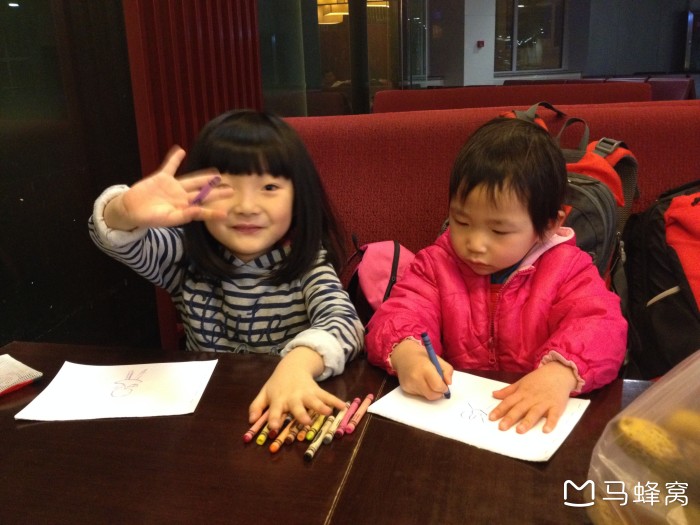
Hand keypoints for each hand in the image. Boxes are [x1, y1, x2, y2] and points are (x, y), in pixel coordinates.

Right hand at [104, 146, 231, 229]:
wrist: (130, 210)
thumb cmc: (148, 218)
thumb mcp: (167, 219)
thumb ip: (183, 215)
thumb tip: (199, 210)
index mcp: (183, 209)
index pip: (202, 210)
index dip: (213, 212)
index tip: (226, 213)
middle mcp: (181, 198)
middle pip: (202, 193)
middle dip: (216, 192)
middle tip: (231, 189)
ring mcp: (172, 187)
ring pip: (192, 180)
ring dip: (204, 177)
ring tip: (216, 173)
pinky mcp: (161, 178)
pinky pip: (169, 166)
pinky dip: (174, 159)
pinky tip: (180, 150)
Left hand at [248, 347, 345, 431]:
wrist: (292, 366)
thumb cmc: (277, 385)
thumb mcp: (264, 393)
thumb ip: (256, 406)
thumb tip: (250, 421)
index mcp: (279, 399)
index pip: (274, 410)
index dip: (273, 419)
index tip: (273, 428)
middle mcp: (293, 397)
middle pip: (297, 407)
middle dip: (301, 414)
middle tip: (306, 422)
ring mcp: (306, 393)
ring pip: (314, 400)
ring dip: (321, 406)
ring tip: (327, 412)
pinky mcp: (317, 390)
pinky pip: (327, 396)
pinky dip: (335, 401)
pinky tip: (343, 406)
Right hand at [390, 339, 452, 400]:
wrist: (403, 355)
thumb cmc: (422, 357)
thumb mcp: (437, 358)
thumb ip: (447, 370)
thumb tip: (448, 383)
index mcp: (425, 368)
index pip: (437, 386)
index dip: (444, 388)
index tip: (445, 386)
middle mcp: (415, 377)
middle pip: (432, 395)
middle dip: (438, 393)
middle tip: (439, 387)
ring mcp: (409, 384)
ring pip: (426, 396)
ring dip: (430, 391)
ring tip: (427, 380)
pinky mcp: (405, 389)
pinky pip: (419, 395)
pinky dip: (423, 391)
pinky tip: (420, 381)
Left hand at [488, 361, 576, 433]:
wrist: (558, 372)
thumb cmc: (538, 379)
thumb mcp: (521, 382)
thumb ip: (508, 390)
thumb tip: (494, 394)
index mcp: (522, 392)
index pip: (508, 402)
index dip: (499, 410)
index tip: (491, 418)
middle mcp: (531, 398)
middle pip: (519, 408)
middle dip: (510, 418)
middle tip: (502, 427)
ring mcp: (544, 402)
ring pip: (534, 413)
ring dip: (527, 421)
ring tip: (520, 431)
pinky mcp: (556, 406)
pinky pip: (553, 416)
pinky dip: (550, 423)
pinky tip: (546, 430)